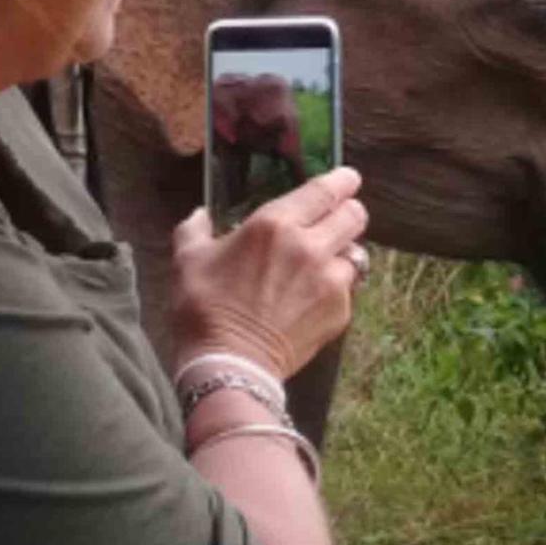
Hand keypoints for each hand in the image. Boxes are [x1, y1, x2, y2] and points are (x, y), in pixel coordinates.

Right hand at [169, 167, 367, 379]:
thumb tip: (201, 214)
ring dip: (343, 252)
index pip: (325, 189)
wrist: (229, 366)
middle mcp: (310, 246)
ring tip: (323, 262)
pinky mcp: (339, 312)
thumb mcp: (188, 260)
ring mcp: (329, 281)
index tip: (347, 178)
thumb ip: (194, 228)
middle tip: (335, 218)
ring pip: (357, 252)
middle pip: (354, 215)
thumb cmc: (204, 309)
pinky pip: (349, 288)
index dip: (343, 180)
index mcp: (275, 223)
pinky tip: (313, 297)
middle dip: (348, 212)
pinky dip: (337, 287)